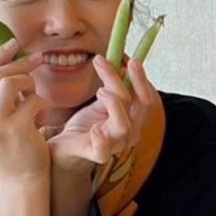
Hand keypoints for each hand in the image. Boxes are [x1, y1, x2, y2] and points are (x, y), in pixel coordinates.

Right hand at [0, 39, 49, 180]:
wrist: (22, 178)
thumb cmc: (11, 143)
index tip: (14, 44)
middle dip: (18, 62)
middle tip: (37, 59)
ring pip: (9, 81)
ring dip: (29, 81)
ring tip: (34, 92)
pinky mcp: (15, 130)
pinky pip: (32, 99)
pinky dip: (41, 102)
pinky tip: (41, 114)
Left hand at [47, 56, 157, 173]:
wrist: (67, 148)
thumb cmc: (88, 124)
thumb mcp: (103, 100)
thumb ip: (114, 85)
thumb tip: (121, 61)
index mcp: (134, 120)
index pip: (147, 100)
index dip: (142, 80)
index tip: (132, 61)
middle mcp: (130, 133)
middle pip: (142, 108)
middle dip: (137, 83)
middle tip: (128, 63)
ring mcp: (115, 145)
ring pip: (124, 125)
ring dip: (114, 104)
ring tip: (100, 91)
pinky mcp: (97, 154)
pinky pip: (103, 149)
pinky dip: (101, 138)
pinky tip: (95, 129)